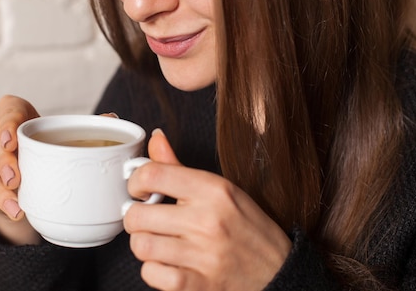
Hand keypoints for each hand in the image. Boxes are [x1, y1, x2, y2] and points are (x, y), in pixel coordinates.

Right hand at [0, 95, 40, 244]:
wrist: (15, 163)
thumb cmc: (33, 147)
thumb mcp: (43, 142)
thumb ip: (45, 150)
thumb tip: (52, 173)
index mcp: (8, 108)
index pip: (10, 112)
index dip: (9, 127)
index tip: (10, 143)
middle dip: (5, 166)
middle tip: (16, 183)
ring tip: (13, 207)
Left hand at [124, 129, 291, 290]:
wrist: (280, 272)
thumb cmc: (249, 229)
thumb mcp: (222, 190)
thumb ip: (181, 167)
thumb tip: (156, 139)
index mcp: (214, 190)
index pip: (153, 174)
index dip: (135, 181)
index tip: (138, 189)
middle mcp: (208, 221)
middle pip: (137, 214)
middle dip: (136, 217)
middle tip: (147, 218)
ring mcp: (203, 256)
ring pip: (141, 245)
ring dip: (144, 244)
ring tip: (158, 241)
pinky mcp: (198, 285)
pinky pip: (151, 274)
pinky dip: (153, 270)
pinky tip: (168, 263)